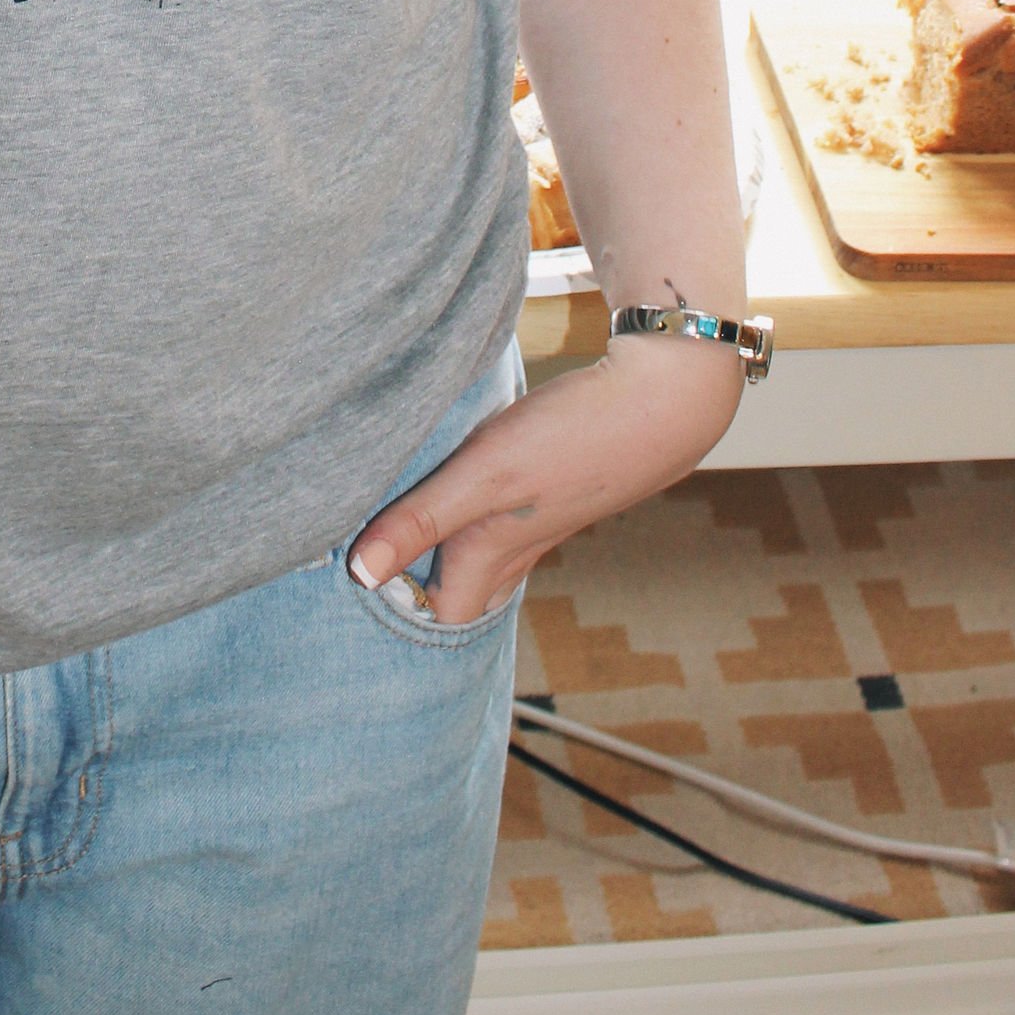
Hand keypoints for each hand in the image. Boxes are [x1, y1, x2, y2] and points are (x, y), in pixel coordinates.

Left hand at [348, 338, 745, 624]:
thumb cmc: (572, 440)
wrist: (663, 399)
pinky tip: (462, 481)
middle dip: (420, 589)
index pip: (442, 615)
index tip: (351, 591)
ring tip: (399, 532)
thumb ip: (421, 520)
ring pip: (484, 551)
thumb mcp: (482, 476)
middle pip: (463, 590)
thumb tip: (360, 574)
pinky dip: (474, 508)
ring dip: (444, 547)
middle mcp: (516, 544)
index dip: (400, 614)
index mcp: (490, 552)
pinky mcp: (557, 479)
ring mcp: (541, 515)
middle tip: (367, 570)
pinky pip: (504, 512)